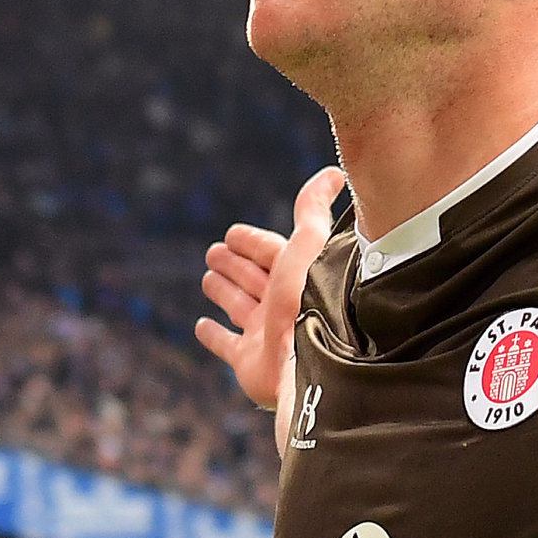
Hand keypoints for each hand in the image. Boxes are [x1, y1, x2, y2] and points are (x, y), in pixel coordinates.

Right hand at [195, 167, 344, 412]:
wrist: (307, 361)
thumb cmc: (309, 300)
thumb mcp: (308, 243)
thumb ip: (313, 209)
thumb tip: (334, 173)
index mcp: (296, 277)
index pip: (270, 253)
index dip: (251, 242)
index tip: (233, 234)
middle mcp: (281, 305)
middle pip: (252, 278)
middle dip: (234, 264)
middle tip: (215, 253)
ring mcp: (265, 335)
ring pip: (238, 307)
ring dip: (224, 292)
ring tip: (209, 281)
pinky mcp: (249, 363)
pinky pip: (226, 346)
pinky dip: (213, 336)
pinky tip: (203, 327)